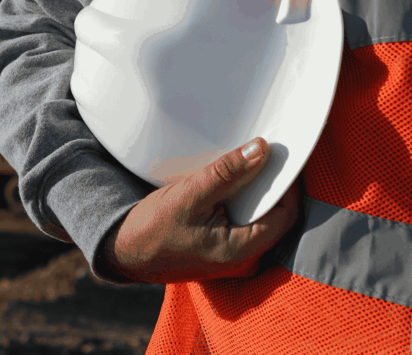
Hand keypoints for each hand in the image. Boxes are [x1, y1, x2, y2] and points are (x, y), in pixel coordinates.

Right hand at [100, 137, 299, 282]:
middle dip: (271, 186)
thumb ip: (228, 173)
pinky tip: (229, 186)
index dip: (287, 183)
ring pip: (261, 219)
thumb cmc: (151, 229)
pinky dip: (242, 203)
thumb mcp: (189, 195)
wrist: (124, 251)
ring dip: (255, 193)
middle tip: (262, 155)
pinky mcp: (224, 251)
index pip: (285, 214)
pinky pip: (246, 224)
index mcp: (240, 252)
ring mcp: (234, 258)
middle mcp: (244, 261)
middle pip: (276, 216)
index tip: (279, 155)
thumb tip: (261, 150)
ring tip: (243, 167)